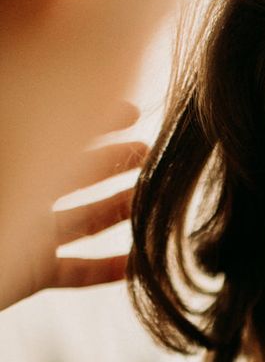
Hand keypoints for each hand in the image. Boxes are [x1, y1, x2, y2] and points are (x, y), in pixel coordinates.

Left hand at [0, 103, 147, 310]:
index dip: (95, 120)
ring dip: (120, 209)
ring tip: (152, 198)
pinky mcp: (34, 274)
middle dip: (116, 162)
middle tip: (150, 153)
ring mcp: (29, 236)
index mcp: (14, 162)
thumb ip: (26, 134)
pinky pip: (79, 272)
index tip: (132, 112)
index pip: (59, 135)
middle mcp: (22, 196)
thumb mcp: (4, 154)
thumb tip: (54, 88)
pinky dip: (108, 270)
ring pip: (86, 220)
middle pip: (79, 174)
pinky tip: (137, 262)